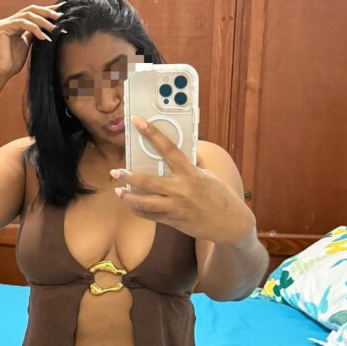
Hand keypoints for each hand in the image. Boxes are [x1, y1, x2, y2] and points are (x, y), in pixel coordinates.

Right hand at [0, 2, 66, 78]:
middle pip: (31, 10)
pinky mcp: (3, 27)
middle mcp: (10, 21)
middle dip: (47, 12)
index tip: (61, 12)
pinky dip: (34, 28)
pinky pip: (22, 23)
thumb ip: (33, 34)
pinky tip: (43, 37)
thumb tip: (47, 28)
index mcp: (16, 24)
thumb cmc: (12, 63)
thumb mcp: (27, 45)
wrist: (0, 73)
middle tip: (60, 17)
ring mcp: (6, 23)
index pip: (33, 13)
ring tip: (54, 29)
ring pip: (28, 15)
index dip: (47, 11)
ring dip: (43, 21)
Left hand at [110, 115, 255, 246]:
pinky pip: (150, 215)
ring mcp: (176, 206)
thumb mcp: (208, 176)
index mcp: (190, 172)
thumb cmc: (220, 196)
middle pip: (147, 180)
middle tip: (115, 171)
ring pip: (144, 202)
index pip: (168, 148)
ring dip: (128, 197)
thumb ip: (191, 166)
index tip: (137, 121)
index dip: (152, 133)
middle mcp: (181, 188)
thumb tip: (180, 155)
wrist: (231, 224)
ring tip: (118, 191)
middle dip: (128, 176)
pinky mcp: (173, 220)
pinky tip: (132, 205)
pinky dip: (138, 210)